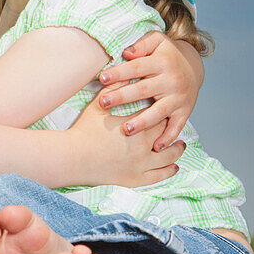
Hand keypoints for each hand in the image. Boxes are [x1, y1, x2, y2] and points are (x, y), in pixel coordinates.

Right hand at [69, 97, 184, 187]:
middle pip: (165, 135)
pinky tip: (174, 166)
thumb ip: (116, 88)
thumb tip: (128, 73)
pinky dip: (169, 171)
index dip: (162, 110)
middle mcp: (144, 148)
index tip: (164, 106)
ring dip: (176, 150)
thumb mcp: (99, 105)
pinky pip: (159, 176)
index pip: (159, 116)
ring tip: (181, 145)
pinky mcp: (135, 180)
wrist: (72, 158)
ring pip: (168, 158)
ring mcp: (141, 166)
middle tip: (174, 122)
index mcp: (136, 127)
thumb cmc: (83, 131)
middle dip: (170, 127)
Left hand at [98, 32, 200, 149]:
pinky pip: (176, 126)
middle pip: (144, 90)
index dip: (119, 73)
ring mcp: (178, 98)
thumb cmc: (167, 53)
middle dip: (123, 97)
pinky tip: (155, 147)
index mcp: (162, 62)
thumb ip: (141, 44)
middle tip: (104, 103)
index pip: (137, 67)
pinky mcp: (185, 111)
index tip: (102, 78)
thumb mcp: (157, 40)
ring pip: (159, 112)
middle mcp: (171, 81)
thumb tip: (127, 53)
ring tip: (126, 129)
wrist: (194, 65)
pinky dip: (167, 138)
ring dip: (142, 121)